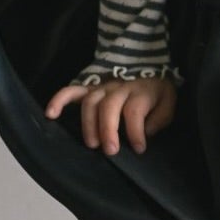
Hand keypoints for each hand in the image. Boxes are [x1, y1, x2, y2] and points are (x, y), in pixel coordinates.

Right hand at [44, 75, 177, 155]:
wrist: (149, 68)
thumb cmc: (157, 93)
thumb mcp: (169, 104)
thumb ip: (160, 118)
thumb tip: (146, 132)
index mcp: (141, 92)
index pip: (134, 110)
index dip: (135, 131)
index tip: (139, 149)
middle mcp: (119, 88)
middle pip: (109, 106)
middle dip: (107, 130)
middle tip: (110, 151)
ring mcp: (103, 87)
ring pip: (90, 102)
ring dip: (88, 124)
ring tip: (92, 145)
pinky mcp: (90, 87)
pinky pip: (71, 90)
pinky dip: (59, 100)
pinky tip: (51, 114)